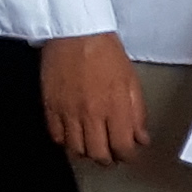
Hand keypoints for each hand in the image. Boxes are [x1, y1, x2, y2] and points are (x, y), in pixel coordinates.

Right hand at [39, 32, 147, 164]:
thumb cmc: (104, 50)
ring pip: (77, 150)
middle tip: (111, 154)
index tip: (129, 154)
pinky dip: (66, 142)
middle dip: (108, 159)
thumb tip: (141, 138)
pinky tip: (74, 136)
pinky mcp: (51, 107)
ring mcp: (69, 112)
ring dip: (87, 153)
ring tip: (93, 146)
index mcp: (115, 106)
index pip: (122, 147)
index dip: (128, 156)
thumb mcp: (131, 80)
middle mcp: (91, 113)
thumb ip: (137, 113)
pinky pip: (56, 137)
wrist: (75, 32)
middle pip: (98, 154)